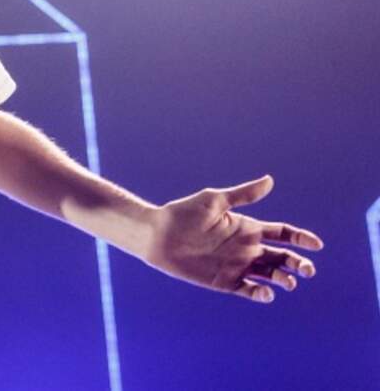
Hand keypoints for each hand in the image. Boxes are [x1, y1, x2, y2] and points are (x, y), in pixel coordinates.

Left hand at [143, 175, 323, 302]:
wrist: (157, 235)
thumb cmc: (183, 213)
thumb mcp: (215, 200)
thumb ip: (243, 195)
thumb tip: (270, 180)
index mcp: (247, 227)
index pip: (283, 233)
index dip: (301, 239)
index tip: (316, 244)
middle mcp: (246, 247)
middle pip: (282, 257)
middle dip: (298, 263)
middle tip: (307, 269)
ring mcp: (236, 265)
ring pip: (270, 275)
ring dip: (283, 279)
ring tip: (288, 282)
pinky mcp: (224, 281)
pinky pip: (248, 290)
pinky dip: (260, 293)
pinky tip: (265, 292)